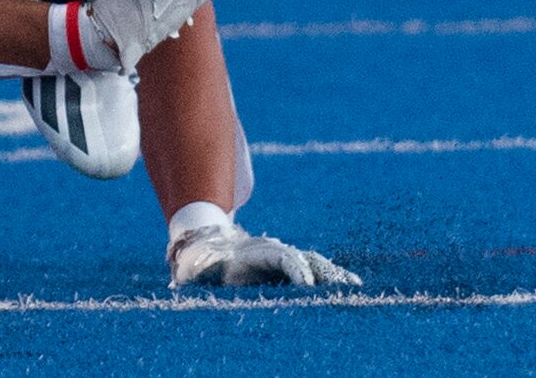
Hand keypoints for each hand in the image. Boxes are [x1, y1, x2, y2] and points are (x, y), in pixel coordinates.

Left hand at [169, 219, 360, 289]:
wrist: (207, 246)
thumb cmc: (201, 264)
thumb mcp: (198, 268)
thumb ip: (196, 272)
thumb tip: (180, 281)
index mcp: (255, 253)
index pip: (282, 259)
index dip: (295, 269)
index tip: (307, 284)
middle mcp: (274, 253)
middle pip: (305, 260)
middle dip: (324, 273)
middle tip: (344, 286)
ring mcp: (283, 260)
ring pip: (314, 266)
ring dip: (333, 277)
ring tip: (356, 287)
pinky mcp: (286, 270)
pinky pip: (312, 274)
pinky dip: (330, 280)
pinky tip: (349, 288)